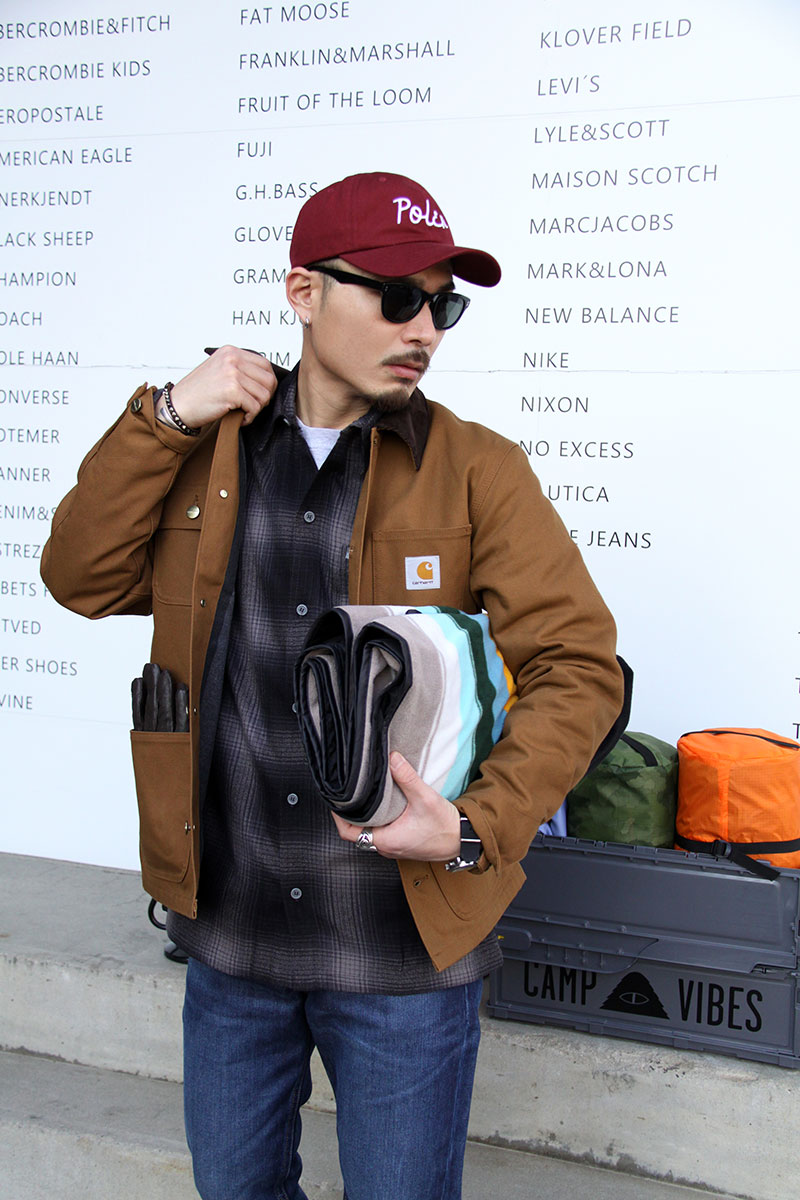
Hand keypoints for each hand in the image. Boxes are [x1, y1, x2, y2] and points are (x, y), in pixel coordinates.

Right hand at [166, 346, 277, 429]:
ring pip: (264, 395)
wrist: (178, 406)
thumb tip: (263, 379)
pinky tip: (240, 418)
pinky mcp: (232, 391)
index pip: (265, 364)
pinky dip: (250, 417)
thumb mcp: (218, 369)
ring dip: (256, 408)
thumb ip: (239, 369)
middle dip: (265, 397)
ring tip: (244, 412)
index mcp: (230, 352)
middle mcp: (232, 359)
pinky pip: (255, 407)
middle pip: (268, 379)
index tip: (260, 393)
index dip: (267, 383)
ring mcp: (232, 374)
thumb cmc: (196, 392)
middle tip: (253, 405)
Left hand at [332, 752, 461, 860]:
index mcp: (386, 840)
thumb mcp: (425, 798)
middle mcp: (386, 847)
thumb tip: (392, 758)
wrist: (463, 840)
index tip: (335, 799)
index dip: (338, 815)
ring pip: (368, 832)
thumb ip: (407, 777)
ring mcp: (394, 847)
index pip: (348, 832)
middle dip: (350, 812)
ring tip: (361, 796)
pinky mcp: (402, 843)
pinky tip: (381, 805)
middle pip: (356, 831)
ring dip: (364, 816)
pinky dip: (376, 819)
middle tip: (346, 793)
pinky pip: (381, 832)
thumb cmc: (445, 827)